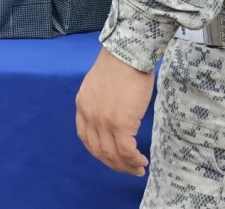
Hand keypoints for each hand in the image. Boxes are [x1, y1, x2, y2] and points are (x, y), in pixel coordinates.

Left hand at [75, 47, 153, 176]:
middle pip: (98, 150)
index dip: (99, 152)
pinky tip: (142, 161)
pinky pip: (126, 151)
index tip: (111, 157)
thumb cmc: (119, 65)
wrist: (126, 55)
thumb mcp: (99, 85)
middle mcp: (89, 116)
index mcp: (82, 106)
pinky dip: (134, 160)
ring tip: (137, 169)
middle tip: (128, 169)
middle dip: (114, 164)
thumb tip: (111, 113)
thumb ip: (100, 101)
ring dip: (125, 166)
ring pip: (112, 154)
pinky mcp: (120, 124)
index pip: (86, 138)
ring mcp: (103, 122)